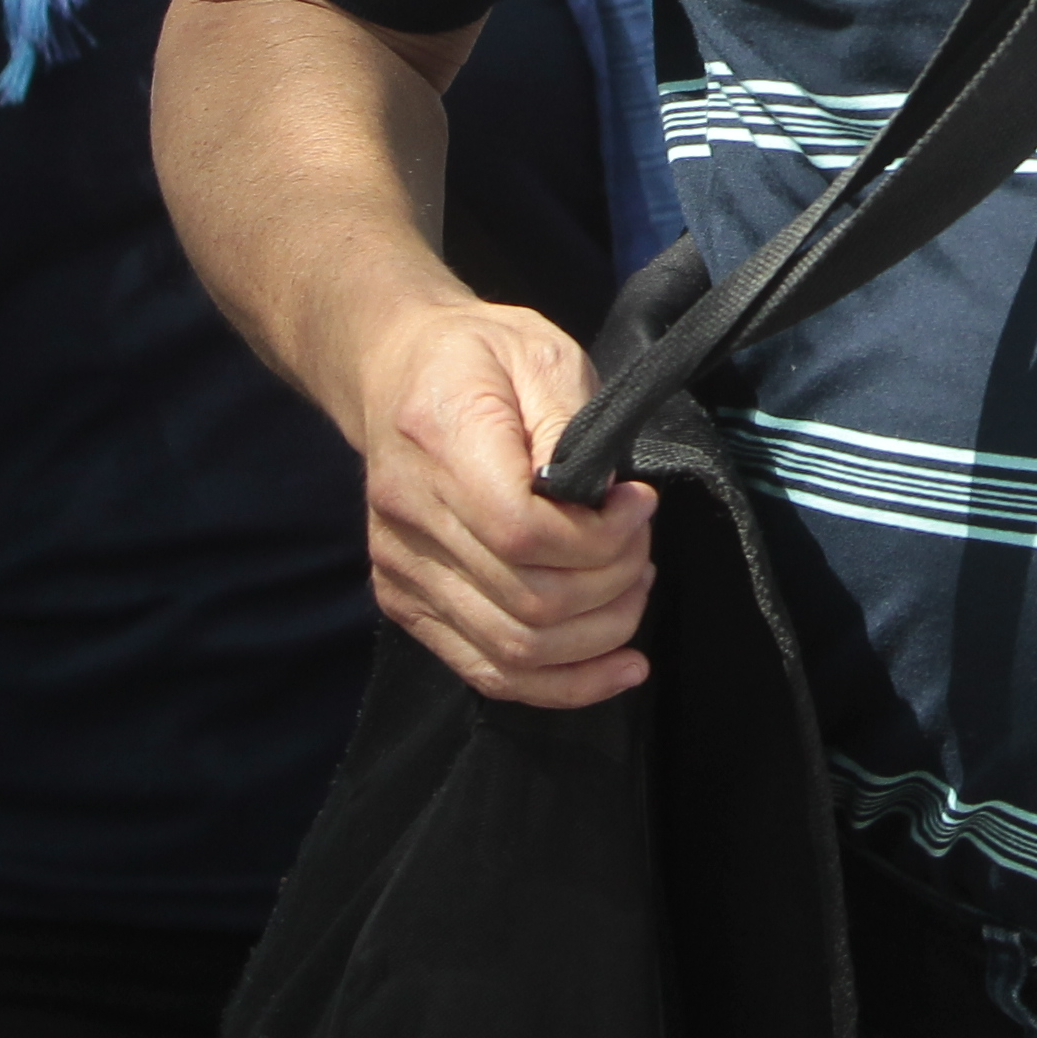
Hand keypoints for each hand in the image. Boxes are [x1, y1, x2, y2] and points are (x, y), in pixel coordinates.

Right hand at [354, 300, 657, 707]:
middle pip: (528, 601)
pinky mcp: (405, 601)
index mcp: (441, 444)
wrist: (393, 369)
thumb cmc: (478, 355)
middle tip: (644, 549)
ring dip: (596, 637)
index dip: (599, 538)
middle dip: (612, 586)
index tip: (640, 504)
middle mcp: (409, 519)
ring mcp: (402, 570)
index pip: (523, 533)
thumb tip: (605, 502)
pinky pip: (486, 670)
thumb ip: (573, 425)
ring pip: (513, 650)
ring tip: (634, 591)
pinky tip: (614, 670)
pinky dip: (560, 684)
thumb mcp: (541, 353)